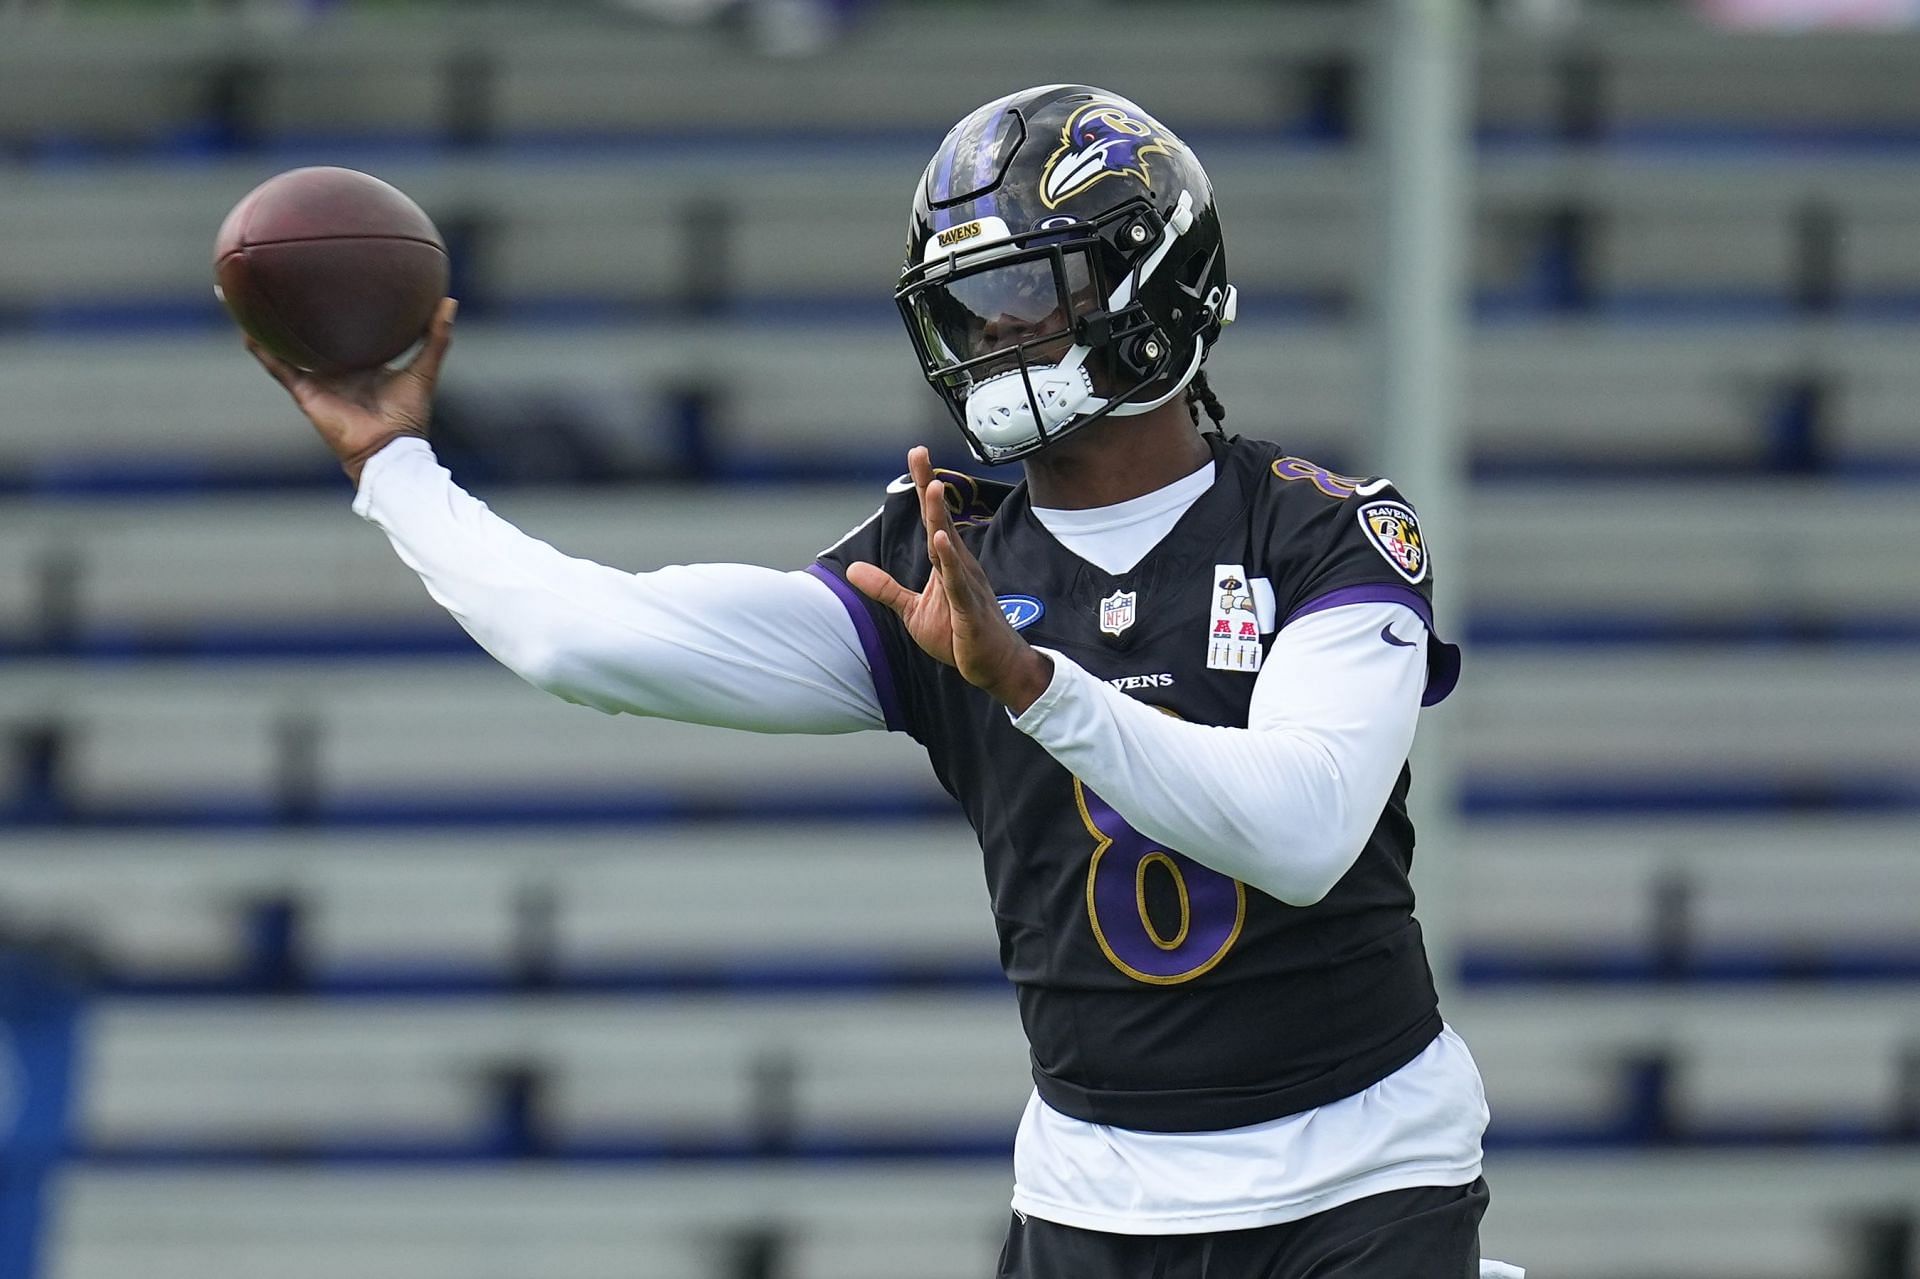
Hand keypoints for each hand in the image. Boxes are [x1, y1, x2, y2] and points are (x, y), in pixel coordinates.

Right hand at [247, 297, 457, 484]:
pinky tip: (247, 330)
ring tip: (252, 298)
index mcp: (364, 362)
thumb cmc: (409, 415)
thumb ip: (436, 337)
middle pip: (315, 334)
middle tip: (288, 277)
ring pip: (289, 347)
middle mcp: (339, 368)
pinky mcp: (305, 392)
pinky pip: (278, 368)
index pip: (350, 329)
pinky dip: (263, 351)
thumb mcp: (425, 369)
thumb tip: (450, 300)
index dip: (342, 308)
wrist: (387, 449)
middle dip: (301, 311)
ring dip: (271, 327)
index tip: (337, 280)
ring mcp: (319, 379)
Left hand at [847, 447, 1053, 712]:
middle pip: (940, 520)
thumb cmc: (959, 635)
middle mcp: (959, 565)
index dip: (923, 486)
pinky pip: (958, 582)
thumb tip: (853, 570)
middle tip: (919, 453)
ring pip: (950, 545)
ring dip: (941, 516)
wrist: (995, 666)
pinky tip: (942, 540)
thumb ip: (885, 588)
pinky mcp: (969, 609)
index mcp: (947, 562)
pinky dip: (950, 561)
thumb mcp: (913, 610)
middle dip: (930, 486)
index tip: (916, 454)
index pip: (931, 518)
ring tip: (933, 487)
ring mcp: (966, 585)